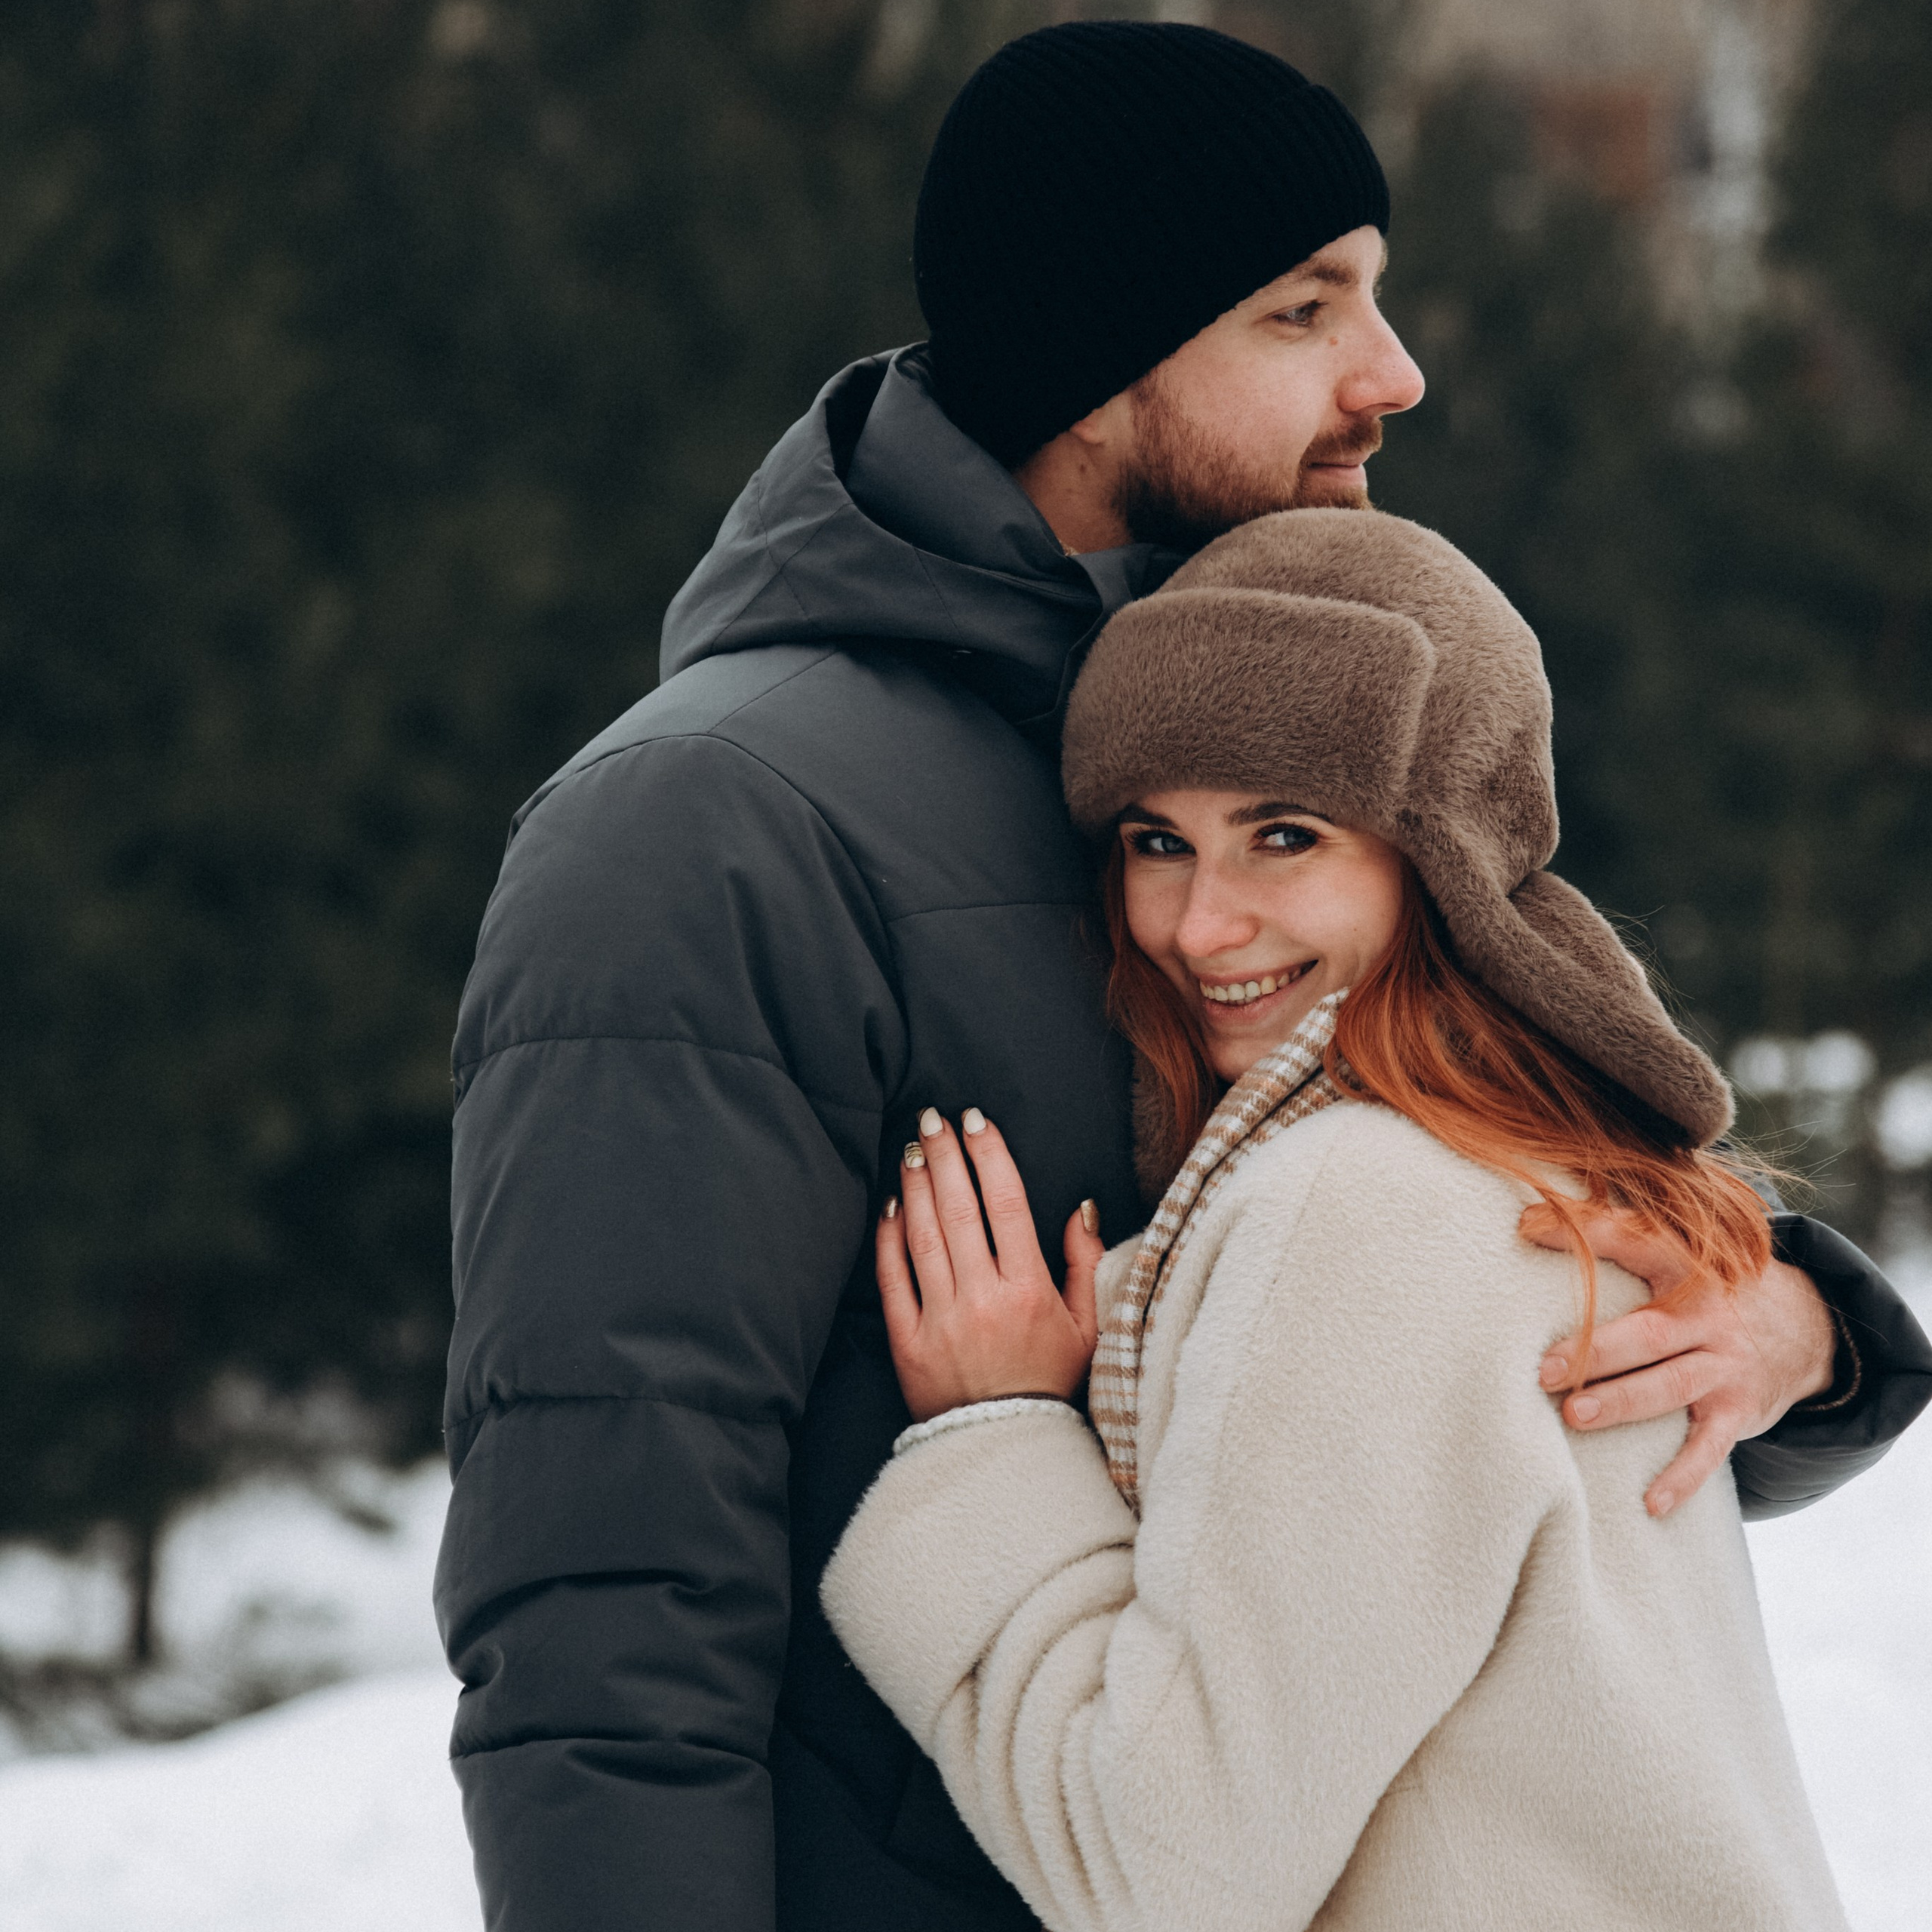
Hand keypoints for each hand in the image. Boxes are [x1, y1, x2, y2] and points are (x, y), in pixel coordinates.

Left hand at [877, 1106, 1104, 1423]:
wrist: (1003, 1449)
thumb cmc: (1049, 1382)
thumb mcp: (1089, 1328)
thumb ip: (1086, 1264)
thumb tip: (1078, 1207)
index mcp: (1029, 1291)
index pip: (1006, 1204)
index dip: (989, 1155)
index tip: (976, 1120)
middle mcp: (982, 1299)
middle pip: (959, 1209)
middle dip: (944, 1156)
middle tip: (931, 1118)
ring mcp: (940, 1320)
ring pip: (923, 1237)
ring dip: (915, 1187)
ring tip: (911, 1151)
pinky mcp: (906, 1343)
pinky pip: (892, 1280)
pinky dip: (888, 1239)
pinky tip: (889, 1206)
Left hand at [1520, 1203, 1835, 1516]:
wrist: (1802, 1327)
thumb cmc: (1702, 1288)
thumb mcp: (1679, 1254)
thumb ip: (1621, 1241)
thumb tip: (1524, 1214)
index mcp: (1685, 1264)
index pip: (1631, 1239)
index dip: (1582, 1230)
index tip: (1523, 1226)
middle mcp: (1707, 1313)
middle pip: (1648, 1332)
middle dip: (1595, 1351)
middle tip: (1542, 1368)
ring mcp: (1725, 1363)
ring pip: (1671, 1386)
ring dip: (1622, 1403)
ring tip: (1575, 1417)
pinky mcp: (1739, 1409)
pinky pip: (1710, 1448)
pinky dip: (1682, 1477)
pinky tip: (1650, 1502)